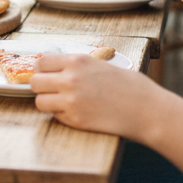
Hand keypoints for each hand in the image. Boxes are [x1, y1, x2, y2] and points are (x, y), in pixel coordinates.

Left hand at [31, 51, 160, 140]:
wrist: (147, 110)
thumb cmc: (130, 86)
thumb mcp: (101, 65)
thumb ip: (77, 66)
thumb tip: (56, 69)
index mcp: (77, 61)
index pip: (41, 62)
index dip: (42, 70)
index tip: (48, 75)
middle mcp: (70, 79)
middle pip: (35, 82)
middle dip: (42, 87)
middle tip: (53, 91)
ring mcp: (71, 101)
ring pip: (39, 102)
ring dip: (48, 103)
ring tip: (64, 104)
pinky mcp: (76, 120)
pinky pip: (56, 117)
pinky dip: (62, 116)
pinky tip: (79, 113)